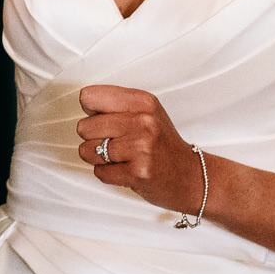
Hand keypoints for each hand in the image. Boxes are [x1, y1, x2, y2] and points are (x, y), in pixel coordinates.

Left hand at [75, 84, 210, 216]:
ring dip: (97, 157)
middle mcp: (143, 122)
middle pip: (84, 127)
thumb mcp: (146, 112)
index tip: (103, 118)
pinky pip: (99, 172)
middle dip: (92, 137)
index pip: (89, 97)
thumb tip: (84, 103)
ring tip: (118, 157)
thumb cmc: (162, 144)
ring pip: (87, 150)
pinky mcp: (138, 173)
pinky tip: (124, 169)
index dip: (91, 111)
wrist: (190, 176)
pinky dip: (107, 173)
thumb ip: (116, 104)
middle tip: (114, 142)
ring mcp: (141, 148)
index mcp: (143, 101)